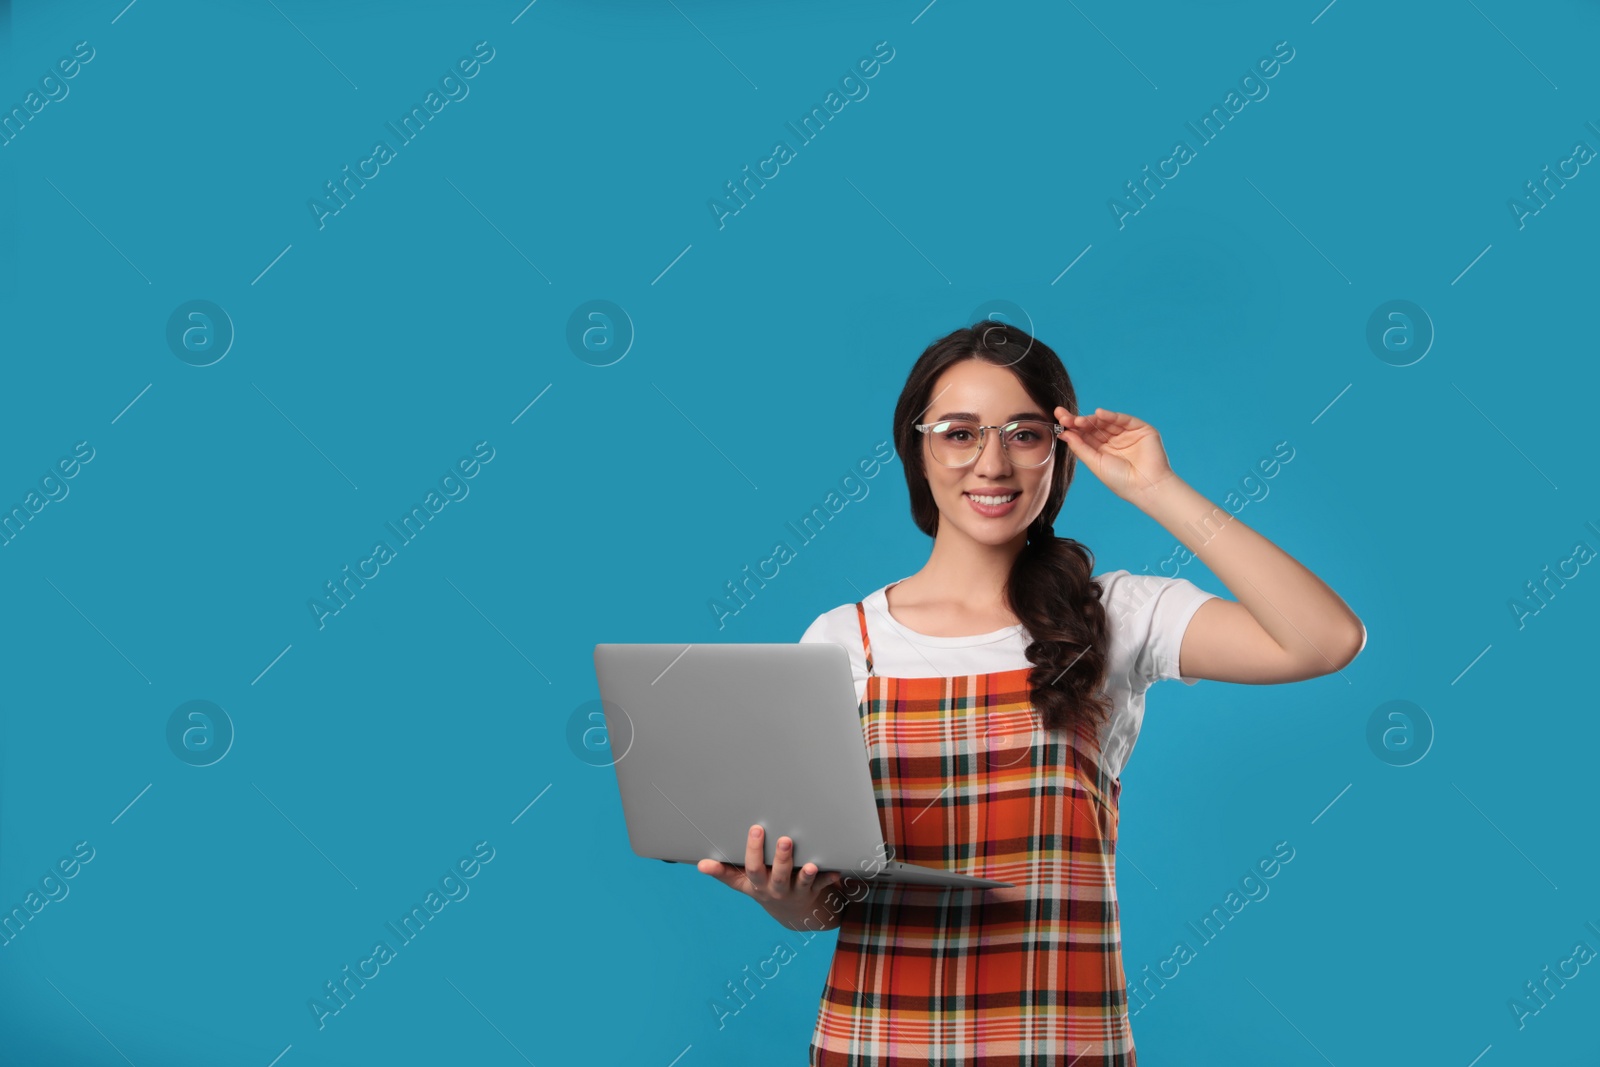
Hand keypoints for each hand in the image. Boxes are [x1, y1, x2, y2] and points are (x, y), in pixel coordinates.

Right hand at [698, 824, 845, 928]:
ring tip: (809, 863)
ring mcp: (794, 892)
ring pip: (798, 882)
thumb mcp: (744, 884)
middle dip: (780, 858)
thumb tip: (700, 864)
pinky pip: (821, 886)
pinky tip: (835, 874)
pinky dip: (827, 879)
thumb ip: (724, 872)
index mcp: (757, 884)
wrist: (793, 915)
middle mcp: (775, 889)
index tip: (747, 835)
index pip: (748, 871)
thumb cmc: (764, 887)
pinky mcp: (812, 892)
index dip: (747, 856)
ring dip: (804, 873)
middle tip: (784, 839)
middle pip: (776, 875)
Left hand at [1055, 406, 1174, 500]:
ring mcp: (1127, 434)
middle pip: (1093, 426)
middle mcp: (1113, 440)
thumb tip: (1064, 433)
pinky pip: (1124, 419)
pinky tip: (1099, 414)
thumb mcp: (1095, 463)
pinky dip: (1111, 416)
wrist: (1146, 486)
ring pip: (1106, 421)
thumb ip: (1080, 447)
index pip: (1084, 435)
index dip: (1072, 428)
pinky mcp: (1141, 429)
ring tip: (1078, 420)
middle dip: (1078, 421)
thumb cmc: (1120, 480)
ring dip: (1092, 419)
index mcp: (1102, 450)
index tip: (1059, 421)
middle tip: (1063, 417)